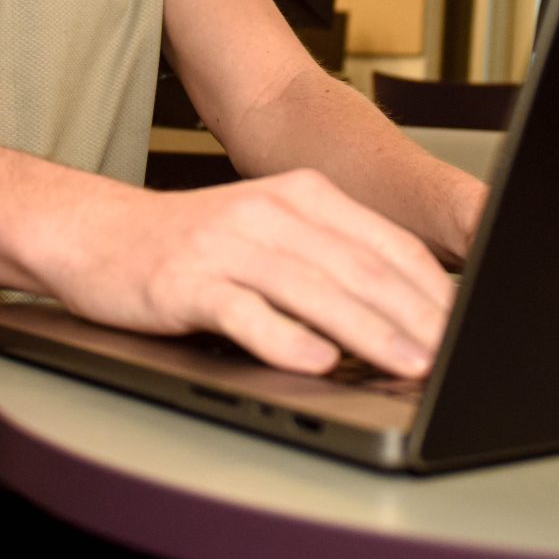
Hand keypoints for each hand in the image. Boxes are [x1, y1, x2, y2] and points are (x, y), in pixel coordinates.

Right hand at [42, 169, 454, 376]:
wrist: (95, 233)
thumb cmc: (192, 243)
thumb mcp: (269, 232)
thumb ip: (329, 259)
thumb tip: (404, 309)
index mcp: (301, 194)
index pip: (383, 242)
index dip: (429, 287)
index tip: (463, 326)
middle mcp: (270, 212)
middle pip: (357, 266)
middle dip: (412, 315)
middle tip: (450, 354)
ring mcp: (229, 245)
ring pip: (313, 288)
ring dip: (367, 331)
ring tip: (406, 363)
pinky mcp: (189, 282)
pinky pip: (245, 311)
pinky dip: (284, 338)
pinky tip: (315, 361)